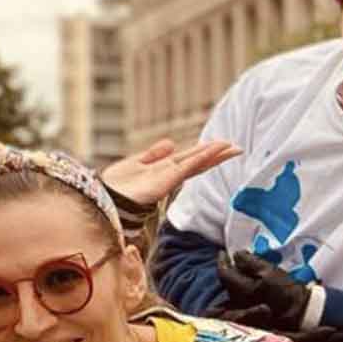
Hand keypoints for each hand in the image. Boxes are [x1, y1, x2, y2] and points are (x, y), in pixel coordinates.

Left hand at [101, 137, 239, 213]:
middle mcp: (170, 174)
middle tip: (236, 148)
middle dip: (217, 154)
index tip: (221, 145)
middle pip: (198, 161)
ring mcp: (170, 177)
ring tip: (232, 148)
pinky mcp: (167, 180)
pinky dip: (201, 158)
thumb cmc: (116, 186)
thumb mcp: (135, 162)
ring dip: (214, 154)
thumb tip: (171, 142)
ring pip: (197, 163)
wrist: (106, 199)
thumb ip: (153, 153)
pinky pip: (188, 167)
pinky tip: (213, 151)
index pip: (189, 158)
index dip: (205, 151)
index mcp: (163, 169)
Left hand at [217, 249, 318, 333]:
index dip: (222, 261)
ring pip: (231, 292)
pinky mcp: (252, 316)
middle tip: (231, 260)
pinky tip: (247, 285)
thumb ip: (250, 262)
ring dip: (233, 280)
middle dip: (227, 271)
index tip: (224, 253)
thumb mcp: (271, 272)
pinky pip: (238, 301)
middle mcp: (239, 302)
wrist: (303, 315)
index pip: (224, 273)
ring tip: (240, 271)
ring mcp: (244, 311)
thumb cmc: (288, 293)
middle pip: (226, 284)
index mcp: (243, 289)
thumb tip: (236, 255)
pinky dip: (239, 290)